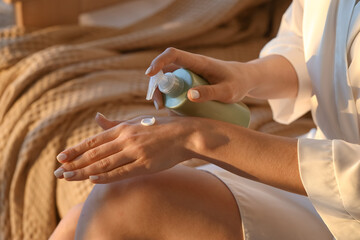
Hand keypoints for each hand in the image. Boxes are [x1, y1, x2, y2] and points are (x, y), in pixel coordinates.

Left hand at [54, 113, 196, 183]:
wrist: (185, 134)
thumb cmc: (161, 128)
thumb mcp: (136, 121)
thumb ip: (115, 123)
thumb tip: (96, 118)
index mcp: (123, 128)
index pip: (94, 141)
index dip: (76, 149)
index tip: (61, 157)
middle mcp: (126, 138)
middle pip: (95, 153)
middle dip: (74, 163)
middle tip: (58, 172)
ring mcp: (135, 151)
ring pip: (104, 163)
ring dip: (84, 171)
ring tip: (68, 177)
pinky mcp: (145, 163)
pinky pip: (122, 172)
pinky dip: (106, 176)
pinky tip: (93, 180)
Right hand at [146, 48, 254, 108]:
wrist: (245, 79)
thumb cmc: (238, 83)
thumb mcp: (227, 91)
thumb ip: (211, 93)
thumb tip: (189, 96)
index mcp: (198, 62)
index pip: (173, 54)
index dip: (158, 62)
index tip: (150, 75)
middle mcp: (191, 65)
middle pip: (166, 70)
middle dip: (158, 86)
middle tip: (160, 105)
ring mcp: (190, 73)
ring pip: (169, 80)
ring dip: (163, 93)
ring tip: (165, 109)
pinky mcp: (191, 81)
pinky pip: (175, 86)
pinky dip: (170, 96)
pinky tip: (172, 109)